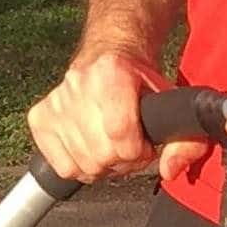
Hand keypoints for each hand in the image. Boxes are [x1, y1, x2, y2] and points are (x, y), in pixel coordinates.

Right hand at [27, 50, 207, 186]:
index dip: (137, 151)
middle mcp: (78, 82)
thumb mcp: (173, 104)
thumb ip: (186, 140)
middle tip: (128, 145)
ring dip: (102, 165)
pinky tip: (90, 149)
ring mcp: (56, 100)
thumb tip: (169, 169)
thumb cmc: (141, 84)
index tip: (144, 144)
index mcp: (112, 71)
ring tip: (110, 145)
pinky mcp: (39, 117)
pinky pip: (61, 166)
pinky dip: (79, 166)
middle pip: (101, 153)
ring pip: (82, 164)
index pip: (120, 133)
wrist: (109, 57)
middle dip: (121, 160)